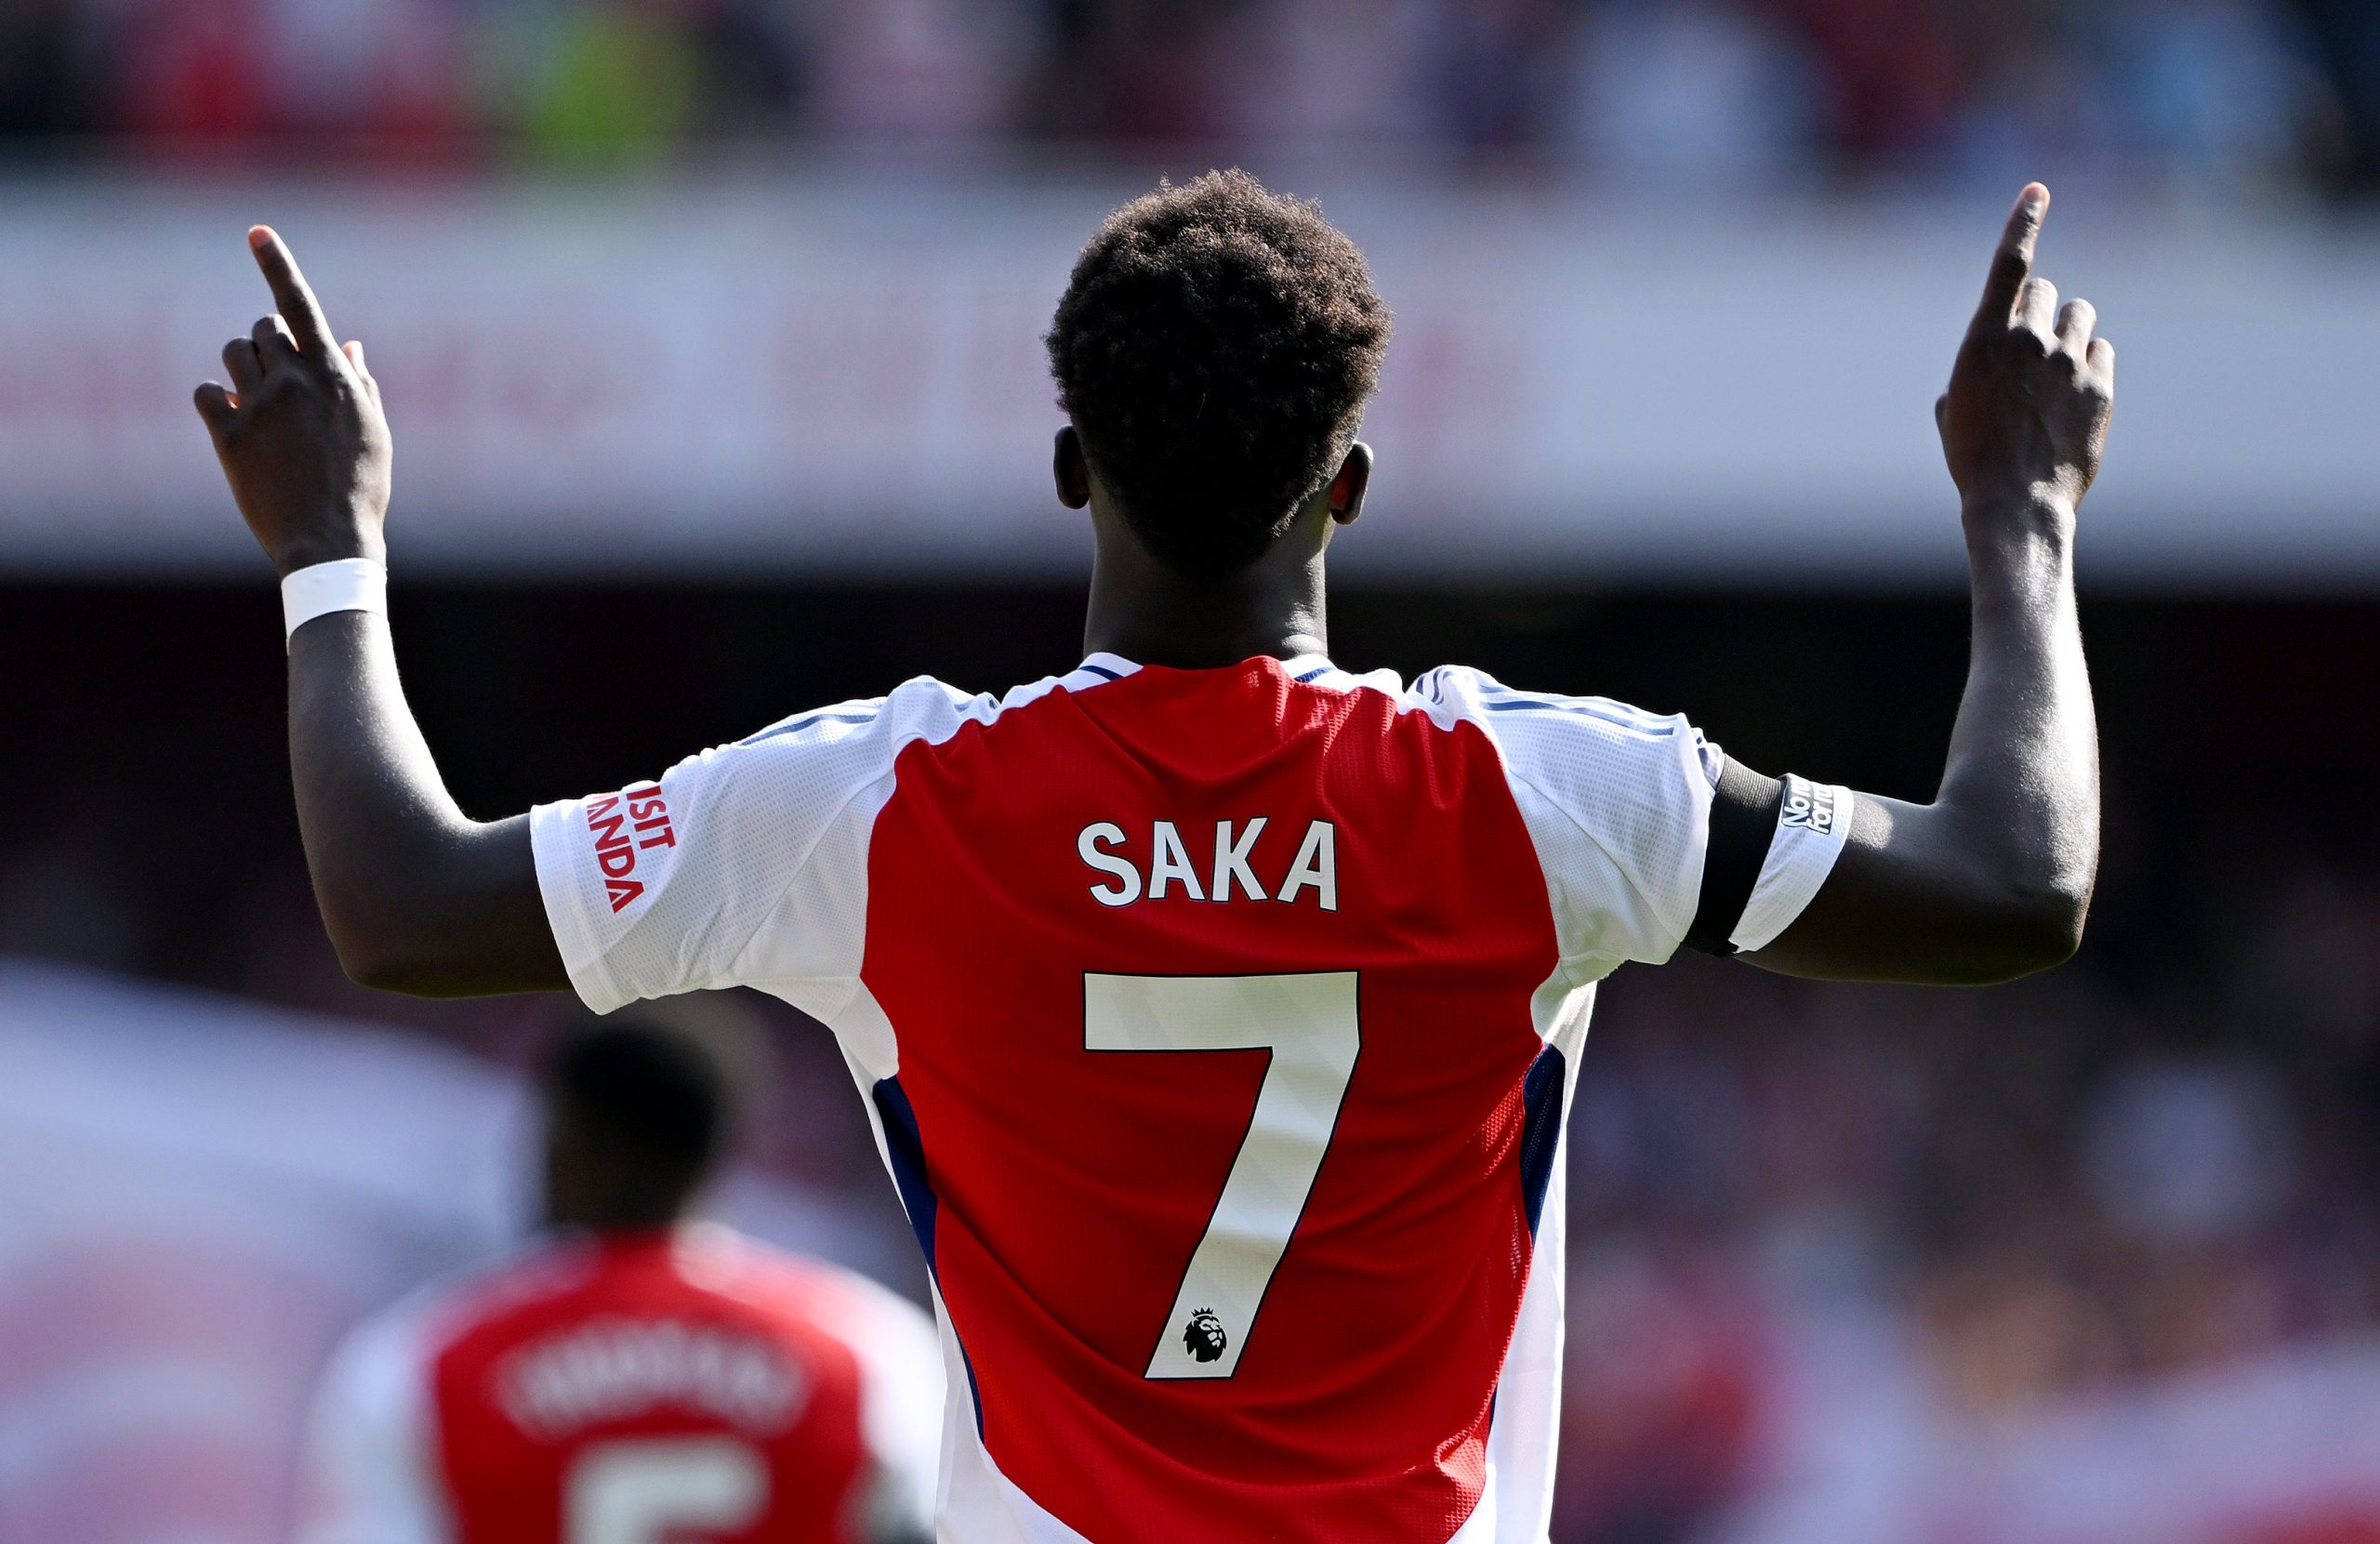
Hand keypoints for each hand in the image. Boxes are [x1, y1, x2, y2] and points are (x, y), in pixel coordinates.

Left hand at [194, 227, 391, 576]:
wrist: (330, 540)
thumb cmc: (362, 488)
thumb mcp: (374, 431)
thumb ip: (358, 382)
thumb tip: (347, 344)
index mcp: (333, 376)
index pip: (301, 304)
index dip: (277, 263)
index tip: (256, 231)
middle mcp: (294, 381)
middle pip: (262, 327)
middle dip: (266, 340)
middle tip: (277, 374)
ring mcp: (260, 406)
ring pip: (233, 354)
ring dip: (241, 367)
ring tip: (257, 400)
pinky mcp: (230, 435)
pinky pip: (206, 392)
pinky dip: (216, 400)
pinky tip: (234, 423)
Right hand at [1936, 184, 2113, 522]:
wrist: (2016, 503)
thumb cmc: (1973, 460)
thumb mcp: (1954, 410)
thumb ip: (1975, 368)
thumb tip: (1995, 360)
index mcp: (1983, 340)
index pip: (2010, 263)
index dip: (2024, 221)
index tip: (2039, 191)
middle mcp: (2029, 340)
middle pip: (2046, 291)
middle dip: (2038, 310)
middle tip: (2029, 347)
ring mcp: (2069, 361)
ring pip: (2080, 315)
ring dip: (2067, 331)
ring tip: (2053, 372)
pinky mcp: (2100, 386)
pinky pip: (2101, 351)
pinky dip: (2088, 363)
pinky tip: (2073, 396)